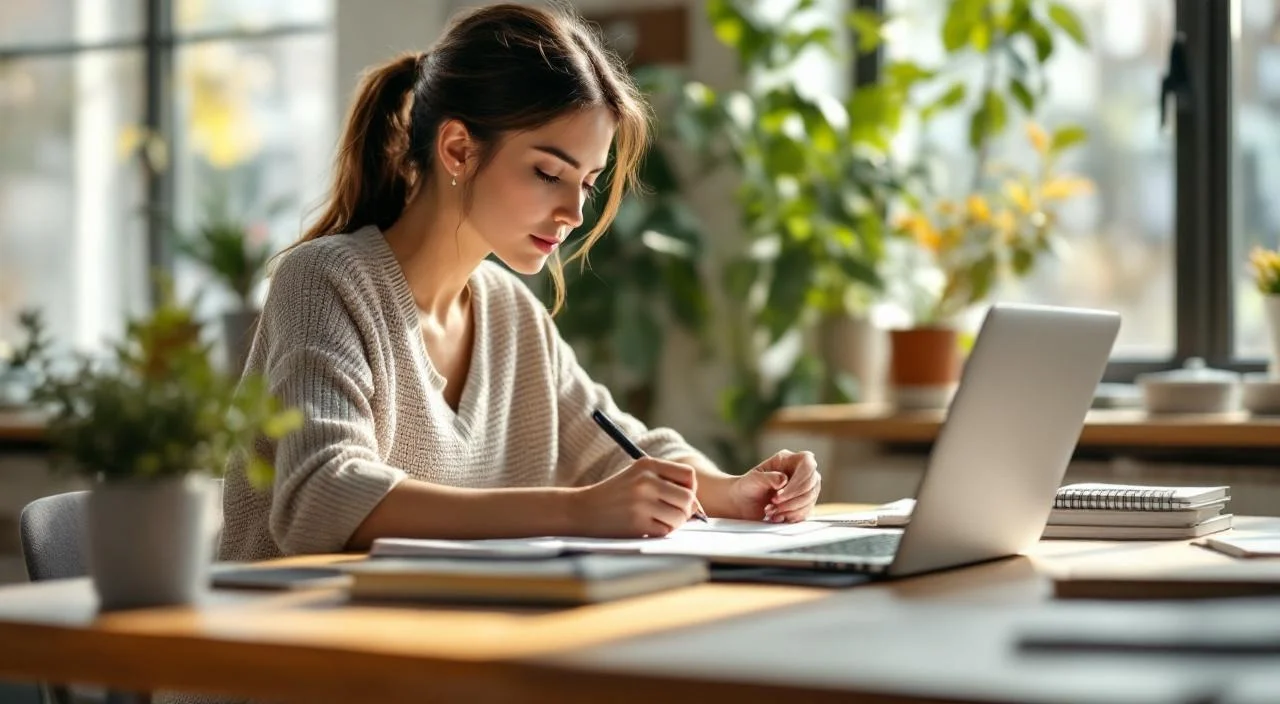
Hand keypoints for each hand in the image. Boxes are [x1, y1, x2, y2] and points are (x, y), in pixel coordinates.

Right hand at [570, 458, 698, 537]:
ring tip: (659, 521)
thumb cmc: (615, 495)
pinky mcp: (637, 524)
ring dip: (674, 524)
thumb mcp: (637, 476)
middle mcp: (645, 481)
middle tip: (674, 515)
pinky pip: (665, 531)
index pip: (688, 475)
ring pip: (679, 517)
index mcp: (647, 465)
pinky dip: (661, 532)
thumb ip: (665, 482)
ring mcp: (641, 503)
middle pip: (688, 498)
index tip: (680, 497)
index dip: (690, 489)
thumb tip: (697, 506)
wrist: (583, 510)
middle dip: (686, 510)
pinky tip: (647, 528)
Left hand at [725, 450, 819, 522]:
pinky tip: (777, 517)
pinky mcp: (803, 503)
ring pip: (810, 499)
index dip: (798, 481)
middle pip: (811, 484)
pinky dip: (792, 516)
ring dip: (790, 509)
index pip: (807, 464)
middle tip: (773, 503)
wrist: (742, 502)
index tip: (779, 494)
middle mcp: (799, 472)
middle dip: (792, 499)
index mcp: (788, 460)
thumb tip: (784, 480)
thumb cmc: (747, 486)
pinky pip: (807, 511)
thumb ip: (768, 477)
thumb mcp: (753, 479)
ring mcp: (803, 487)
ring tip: (771, 511)